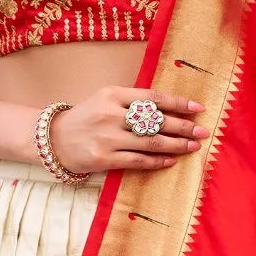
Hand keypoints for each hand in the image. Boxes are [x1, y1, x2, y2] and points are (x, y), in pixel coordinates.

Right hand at [46, 85, 206, 178]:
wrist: (52, 139)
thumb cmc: (85, 118)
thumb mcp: (104, 99)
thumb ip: (131, 101)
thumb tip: (169, 108)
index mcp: (112, 94)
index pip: (153, 97)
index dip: (178, 102)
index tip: (197, 108)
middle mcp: (111, 114)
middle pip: (156, 120)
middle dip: (183, 126)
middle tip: (202, 131)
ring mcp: (107, 137)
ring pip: (151, 142)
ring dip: (176, 145)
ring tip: (194, 146)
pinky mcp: (104, 158)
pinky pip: (138, 161)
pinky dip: (158, 161)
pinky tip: (172, 160)